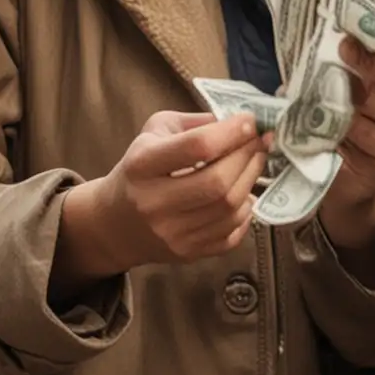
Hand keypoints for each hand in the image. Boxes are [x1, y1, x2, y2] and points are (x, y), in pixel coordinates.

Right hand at [54, 111, 269, 293]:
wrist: (115, 222)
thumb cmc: (140, 169)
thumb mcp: (154, 132)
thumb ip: (194, 122)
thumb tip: (239, 124)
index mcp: (142, 165)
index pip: (197, 147)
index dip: (231, 132)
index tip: (250, 121)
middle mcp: (154, 203)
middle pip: (218, 182)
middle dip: (247, 157)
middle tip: (259, 141)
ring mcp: (171, 233)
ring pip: (229, 209)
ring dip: (252, 180)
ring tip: (255, 162)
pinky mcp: (186, 253)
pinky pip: (231, 235)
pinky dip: (246, 212)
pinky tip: (245, 194)